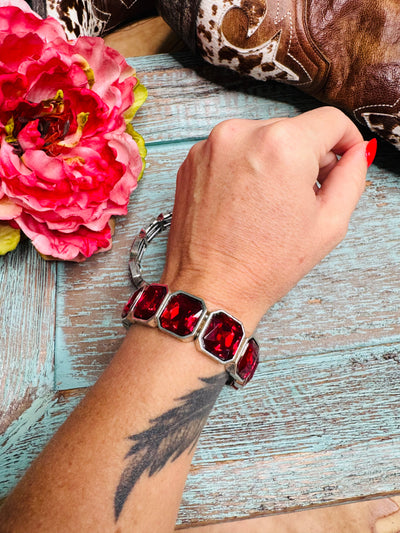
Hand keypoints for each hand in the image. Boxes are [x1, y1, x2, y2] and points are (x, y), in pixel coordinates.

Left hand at [161, 107, 371, 331]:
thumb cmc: (265, 264)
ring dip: (273, 161)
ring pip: (262, 138)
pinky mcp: (192, 159)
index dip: (345, 141)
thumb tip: (356, 152)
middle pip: (294, 129)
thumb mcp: (329, 223)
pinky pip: (233, 150)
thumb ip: (352, 177)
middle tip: (303, 197)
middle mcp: (242, 134)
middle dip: (307, 156)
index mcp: (282, 146)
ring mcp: (211, 145)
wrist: (211, 286)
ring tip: (269, 204)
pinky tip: (244, 202)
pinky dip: (244, 167)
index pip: (330, 120)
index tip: (343, 160)